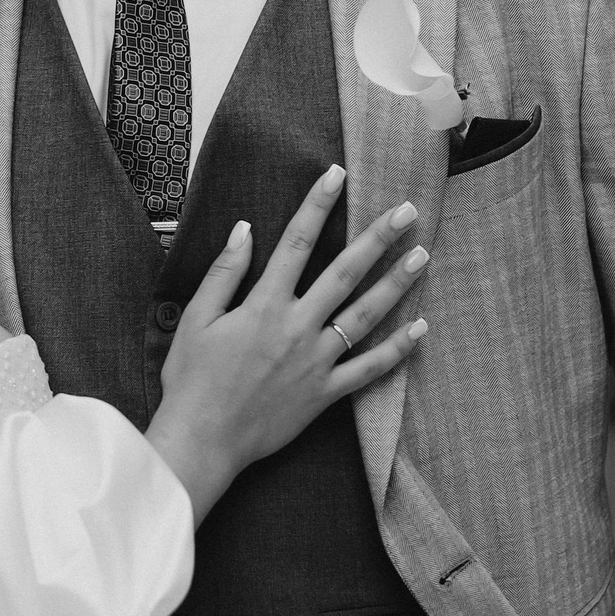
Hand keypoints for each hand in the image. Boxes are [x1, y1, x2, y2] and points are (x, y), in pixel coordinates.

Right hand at [147, 168, 429, 519]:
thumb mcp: (195, 319)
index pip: (296, 243)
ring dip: (396, 284)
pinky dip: (397, 351)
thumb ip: (224, 272)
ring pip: (366, 316)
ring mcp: (316, 361)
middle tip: (407, 210)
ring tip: (423, 256)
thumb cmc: (192, 379)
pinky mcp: (325, 393)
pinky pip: (369, 370)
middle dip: (377, 238)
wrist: (202, 440)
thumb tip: (245, 229)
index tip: (337, 175)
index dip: (317, 205)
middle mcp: (297, 327)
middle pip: (345, 273)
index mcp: (264, 305)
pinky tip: (420, 329)